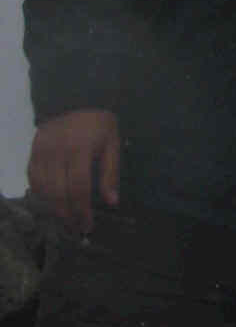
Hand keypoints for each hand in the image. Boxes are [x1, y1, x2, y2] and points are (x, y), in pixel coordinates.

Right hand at [27, 109, 119, 232]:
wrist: (76, 99)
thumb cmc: (98, 125)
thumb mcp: (112, 144)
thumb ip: (111, 173)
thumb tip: (112, 202)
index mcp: (79, 147)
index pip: (78, 187)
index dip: (82, 210)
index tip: (88, 225)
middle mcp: (57, 150)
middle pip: (58, 192)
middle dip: (67, 214)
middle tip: (76, 227)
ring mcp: (41, 151)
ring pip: (43, 189)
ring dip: (54, 208)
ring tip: (67, 218)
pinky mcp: (32, 152)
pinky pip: (33, 180)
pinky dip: (42, 195)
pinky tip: (53, 202)